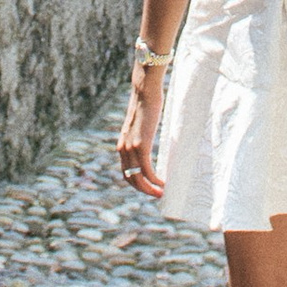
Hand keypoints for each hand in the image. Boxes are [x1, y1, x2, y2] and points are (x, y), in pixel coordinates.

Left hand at [116, 67, 166, 200]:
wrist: (144, 91)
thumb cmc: (146, 104)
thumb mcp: (141, 124)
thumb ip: (141, 134)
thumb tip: (149, 135)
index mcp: (123, 145)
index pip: (126, 172)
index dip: (137, 183)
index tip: (150, 187)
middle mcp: (123, 149)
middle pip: (131, 179)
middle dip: (144, 190)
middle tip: (158, 195)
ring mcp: (131, 148)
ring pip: (138, 178)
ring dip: (150, 189)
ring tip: (162, 193)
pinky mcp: (140, 146)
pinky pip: (147, 170)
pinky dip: (155, 181)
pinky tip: (164, 184)